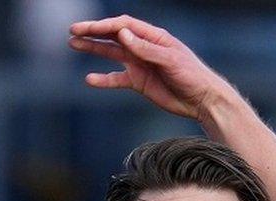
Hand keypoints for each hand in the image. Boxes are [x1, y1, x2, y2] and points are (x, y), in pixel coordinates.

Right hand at [69, 15, 236, 120]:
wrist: (202, 100)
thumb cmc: (192, 75)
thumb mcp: (170, 60)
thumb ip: (146, 48)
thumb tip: (123, 35)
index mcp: (153, 36)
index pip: (124, 26)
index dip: (104, 26)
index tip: (87, 29)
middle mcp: (143, 47)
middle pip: (113, 36)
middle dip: (93, 33)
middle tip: (72, 32)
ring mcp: (140, 64)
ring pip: (111, 54)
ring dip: (93, 49)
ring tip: (73, 44)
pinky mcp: (139, 82)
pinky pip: (116, 79)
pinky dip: (103, 79)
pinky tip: (89, 79)